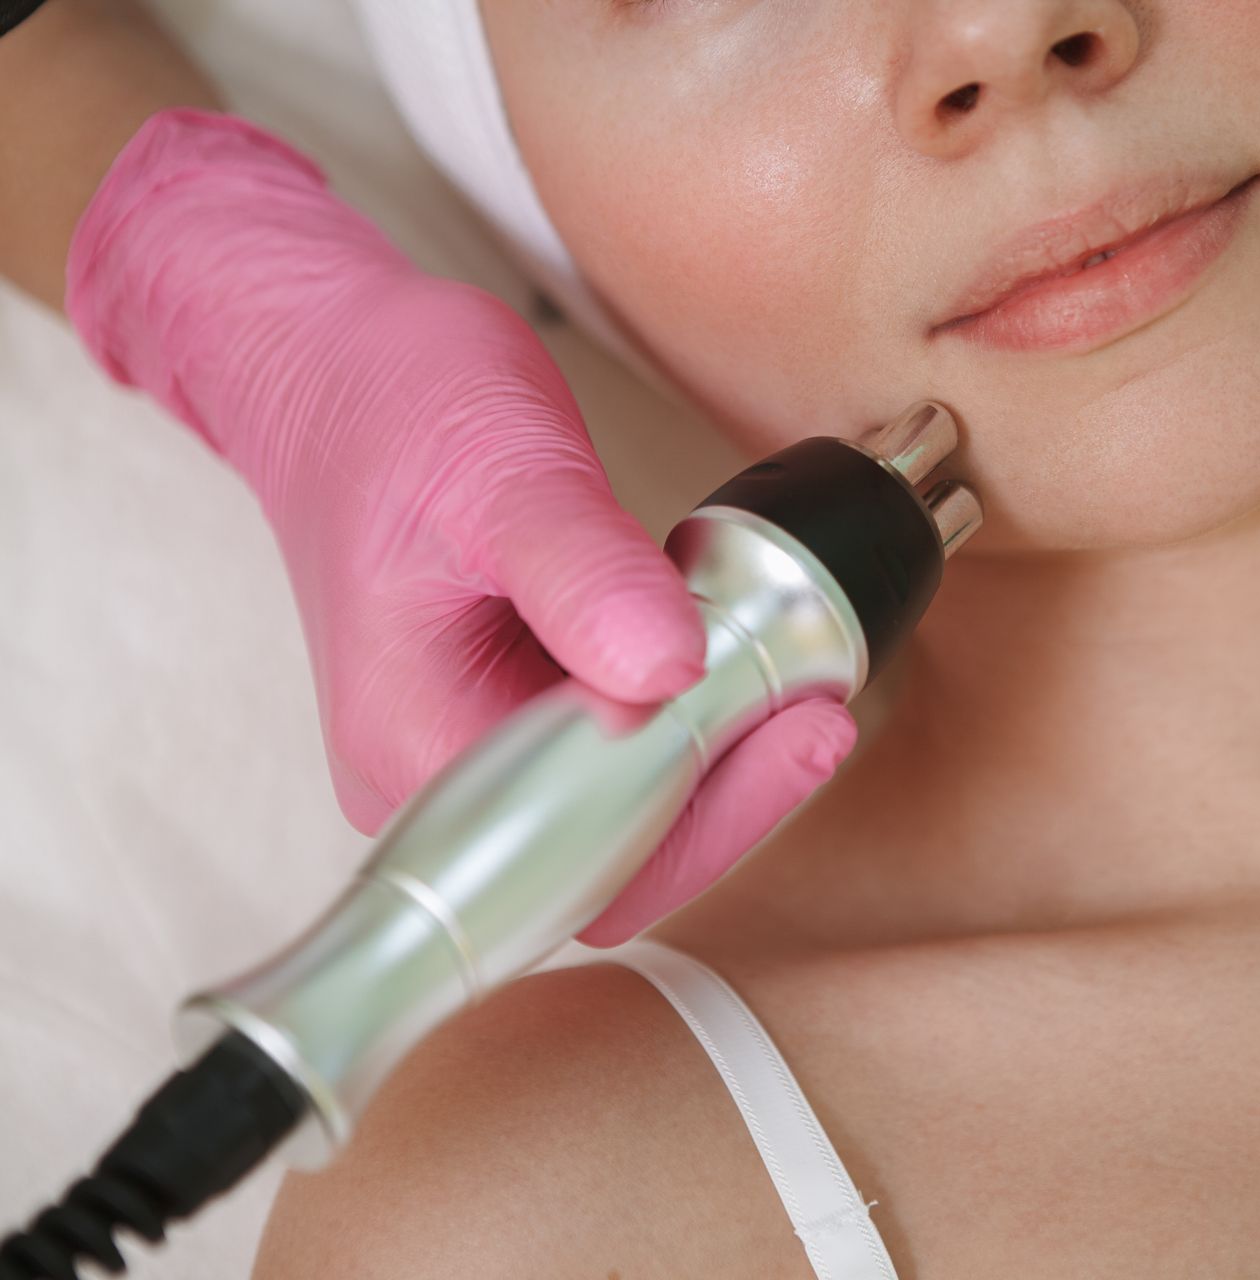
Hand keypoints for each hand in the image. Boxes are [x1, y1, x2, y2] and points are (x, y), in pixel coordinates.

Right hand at [66, 108, 855, 940]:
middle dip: (731, 797)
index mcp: (412, 744)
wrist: (337, 373)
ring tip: (801, 694)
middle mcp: (432, 783)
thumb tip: (671, 671)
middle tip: (821, 711)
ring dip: (721, 769)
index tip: (798, 728)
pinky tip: (749, 683)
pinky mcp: (505, 724)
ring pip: (621, 824)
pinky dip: (690, 734)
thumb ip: (583, 575)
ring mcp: (467, 760)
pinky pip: (612, 769)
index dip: (707, 816)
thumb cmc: (392, 408)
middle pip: (611, 864)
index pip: (581, 855)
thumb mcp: (498, 470)